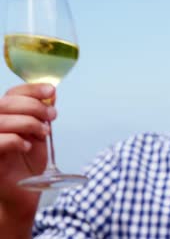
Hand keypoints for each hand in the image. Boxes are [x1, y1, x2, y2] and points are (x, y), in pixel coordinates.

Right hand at [0, 84, 53, 222]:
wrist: (25, 193)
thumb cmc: (29, 163)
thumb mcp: (39, 134)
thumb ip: (42, 115)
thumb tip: (51, 94)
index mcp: (4, 116)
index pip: (11, 93)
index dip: (31, 89)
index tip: (51, 91)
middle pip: (5, 103)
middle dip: (34, 106)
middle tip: (52, 116)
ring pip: (0, 119)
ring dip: (28, 122)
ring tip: (43, 133)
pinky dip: (14, 140)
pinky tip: (27, 146)